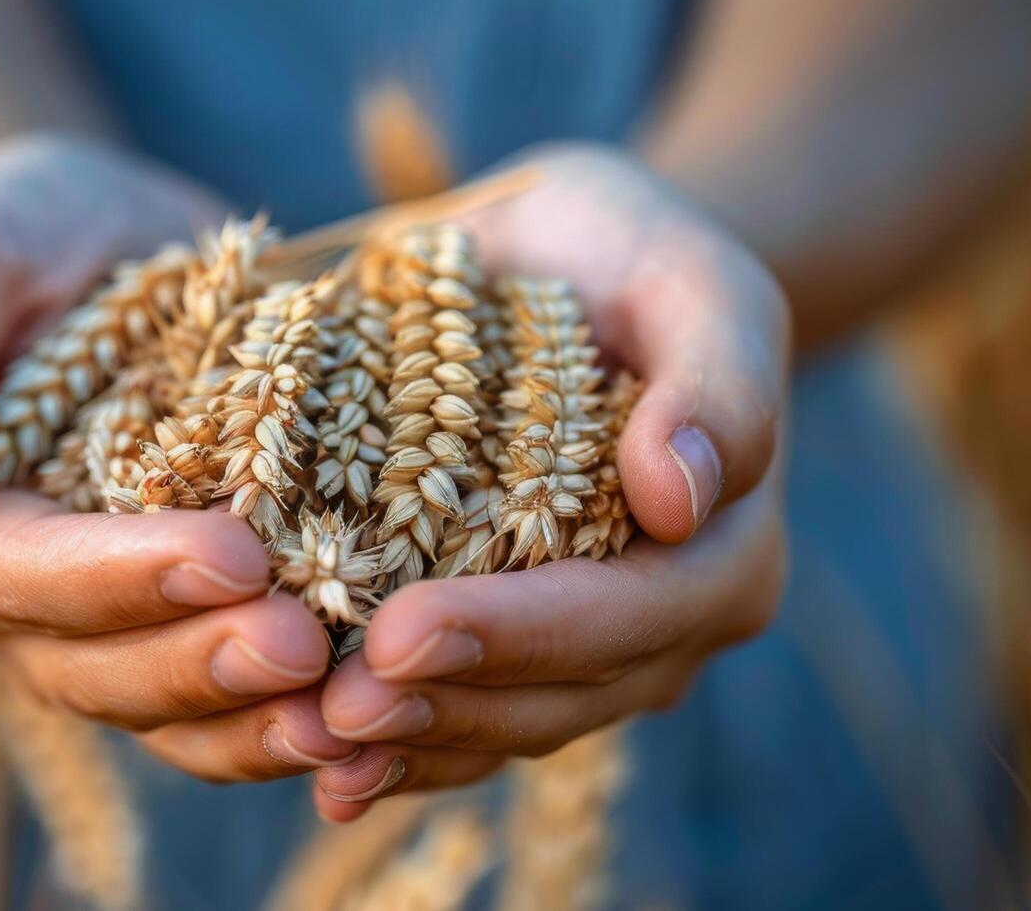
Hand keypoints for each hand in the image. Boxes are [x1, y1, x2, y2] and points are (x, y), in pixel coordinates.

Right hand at [0, 135, 358, 781]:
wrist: (112, 251)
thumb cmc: (24, 237)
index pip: (25, 580)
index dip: (121, 579)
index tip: (232, 555)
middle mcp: (36, 609)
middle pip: (106, 673)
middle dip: (208, 667)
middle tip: (312, 645)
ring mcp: (126, 635)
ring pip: (182, 719)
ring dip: (266, 724)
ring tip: (363, 710)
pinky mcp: (208, 633)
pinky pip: (246, 707)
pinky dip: (310, 716)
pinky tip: (389, 716)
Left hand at [311, 144, 791, 819]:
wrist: (579, 264)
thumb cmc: (631, 255)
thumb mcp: (690, 278)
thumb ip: (715, 379)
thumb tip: (680, 497)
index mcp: (724, 545)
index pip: (626, 613)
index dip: (514, 637)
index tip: (399, 633)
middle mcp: (673, 621)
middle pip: (563, 696)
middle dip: (444, 707)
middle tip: (326, 709)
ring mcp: (602, 651)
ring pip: (513, 729)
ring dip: (411, 744)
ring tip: (306, 744)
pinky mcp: (530, 656)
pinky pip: (476, 725)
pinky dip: (403, 753)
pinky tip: (325, 774)